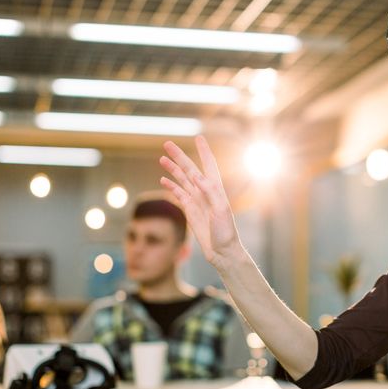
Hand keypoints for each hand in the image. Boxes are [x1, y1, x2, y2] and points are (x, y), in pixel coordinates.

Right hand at [160, 136, 242, 268]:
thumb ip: (210, 192)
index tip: (198, 137)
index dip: (204, 151)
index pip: (209, 165)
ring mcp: (197, 201)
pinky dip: (171, 186)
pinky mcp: (190, 211)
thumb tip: (196, 176)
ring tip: (161, 158)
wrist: (222, 251)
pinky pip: (179, 195)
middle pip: (190, 169)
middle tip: (167, 143)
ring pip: (182, 180)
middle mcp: (205, 192)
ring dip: (172, 169)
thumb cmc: (226, 232)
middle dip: (179, 156)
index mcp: (216, 189)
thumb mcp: (220, 210)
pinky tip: (163, 179)